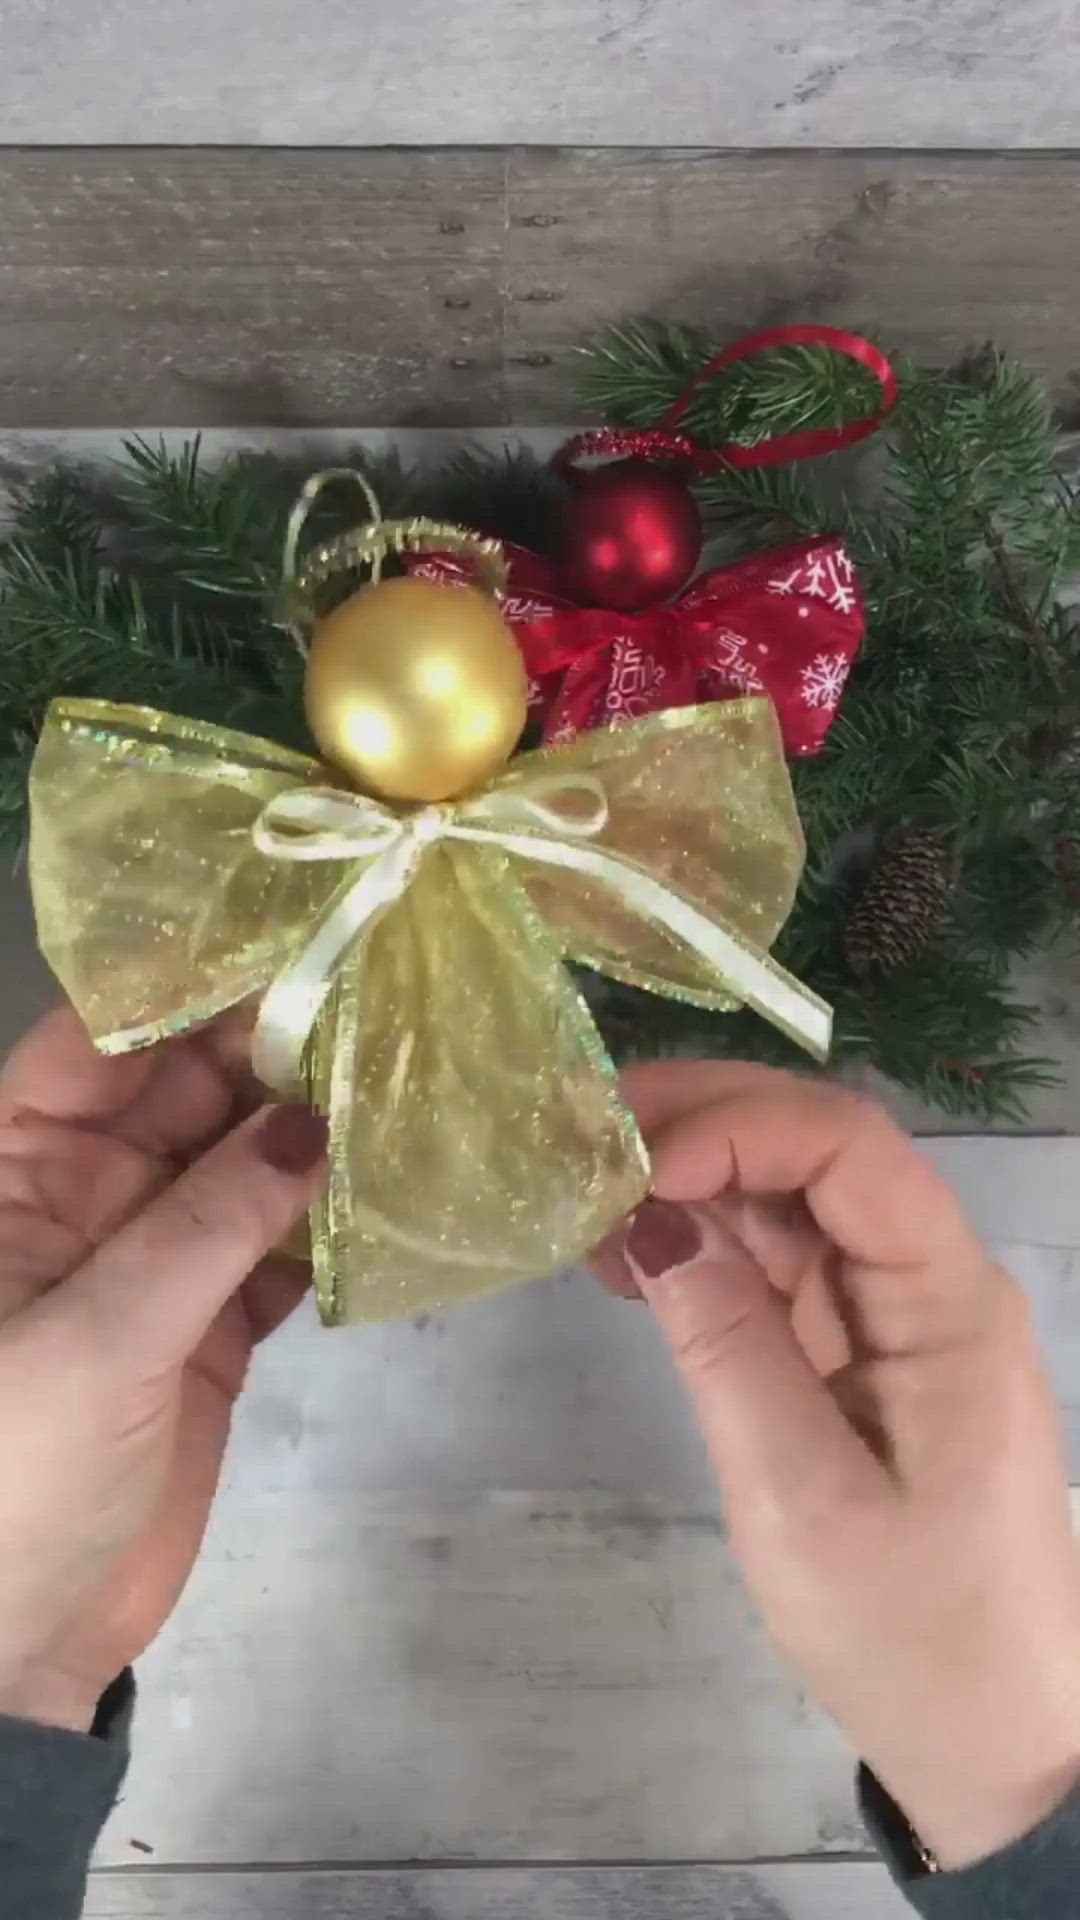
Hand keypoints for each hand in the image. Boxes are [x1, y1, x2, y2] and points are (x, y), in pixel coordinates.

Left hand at [0, 1005, 326, 1733]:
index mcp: (18, 1172)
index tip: (295, 943)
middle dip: (273, 1053)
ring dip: (314, 1134)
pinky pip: (274, 1253)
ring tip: (414, 1082)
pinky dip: (329, 1225)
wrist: (20, 1645)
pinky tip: (397, 1188)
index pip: (99, 1046)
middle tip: (388, 1008)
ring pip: (241, 1170)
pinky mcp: (208, 1331)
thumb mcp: (98, 1335)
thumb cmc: (14, 1471)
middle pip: (184, 1096)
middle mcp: (86, 1198)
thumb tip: (309, 1122)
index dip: (187, 991)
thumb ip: (207, 1225)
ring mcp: (153, 1265)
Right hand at [595, 1061, 1079, 1871]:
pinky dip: (697, 1247)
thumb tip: (648, 1216)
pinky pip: (772, 1266)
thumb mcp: (802, 1498)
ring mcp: (887, 1313)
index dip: (737, 1125)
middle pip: (816, 1149)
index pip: (850, 1146)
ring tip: (578, 1187)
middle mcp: (925, 1279)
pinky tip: (622, 1256)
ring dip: (686, 1179)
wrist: (991, 1742)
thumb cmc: (910, 1632)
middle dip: (701, 1124)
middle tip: (577, 1132)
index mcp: (947, 1298)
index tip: (628, 1163)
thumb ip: (726, 1345)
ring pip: (785, 1199)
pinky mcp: (852, 1352)